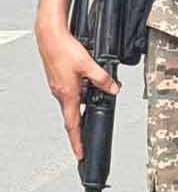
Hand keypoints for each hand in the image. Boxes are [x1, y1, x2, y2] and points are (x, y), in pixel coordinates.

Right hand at [35, 21, 119, 159]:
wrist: (50, 36)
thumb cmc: (64, 50)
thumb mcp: (89, 65)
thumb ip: (103, 79)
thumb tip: (114, 89)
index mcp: (68, 94)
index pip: (73, 125)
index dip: (77, 141)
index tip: (80, 154)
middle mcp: (61, 93)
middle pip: (73, 115)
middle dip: (82, 126)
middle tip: (88, 137)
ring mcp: (59, 87)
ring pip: (74, 102)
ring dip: (84, 104)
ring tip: (96, 101)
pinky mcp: (59, 79)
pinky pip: (72, 92)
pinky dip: (81, 94)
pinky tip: (89, 85)